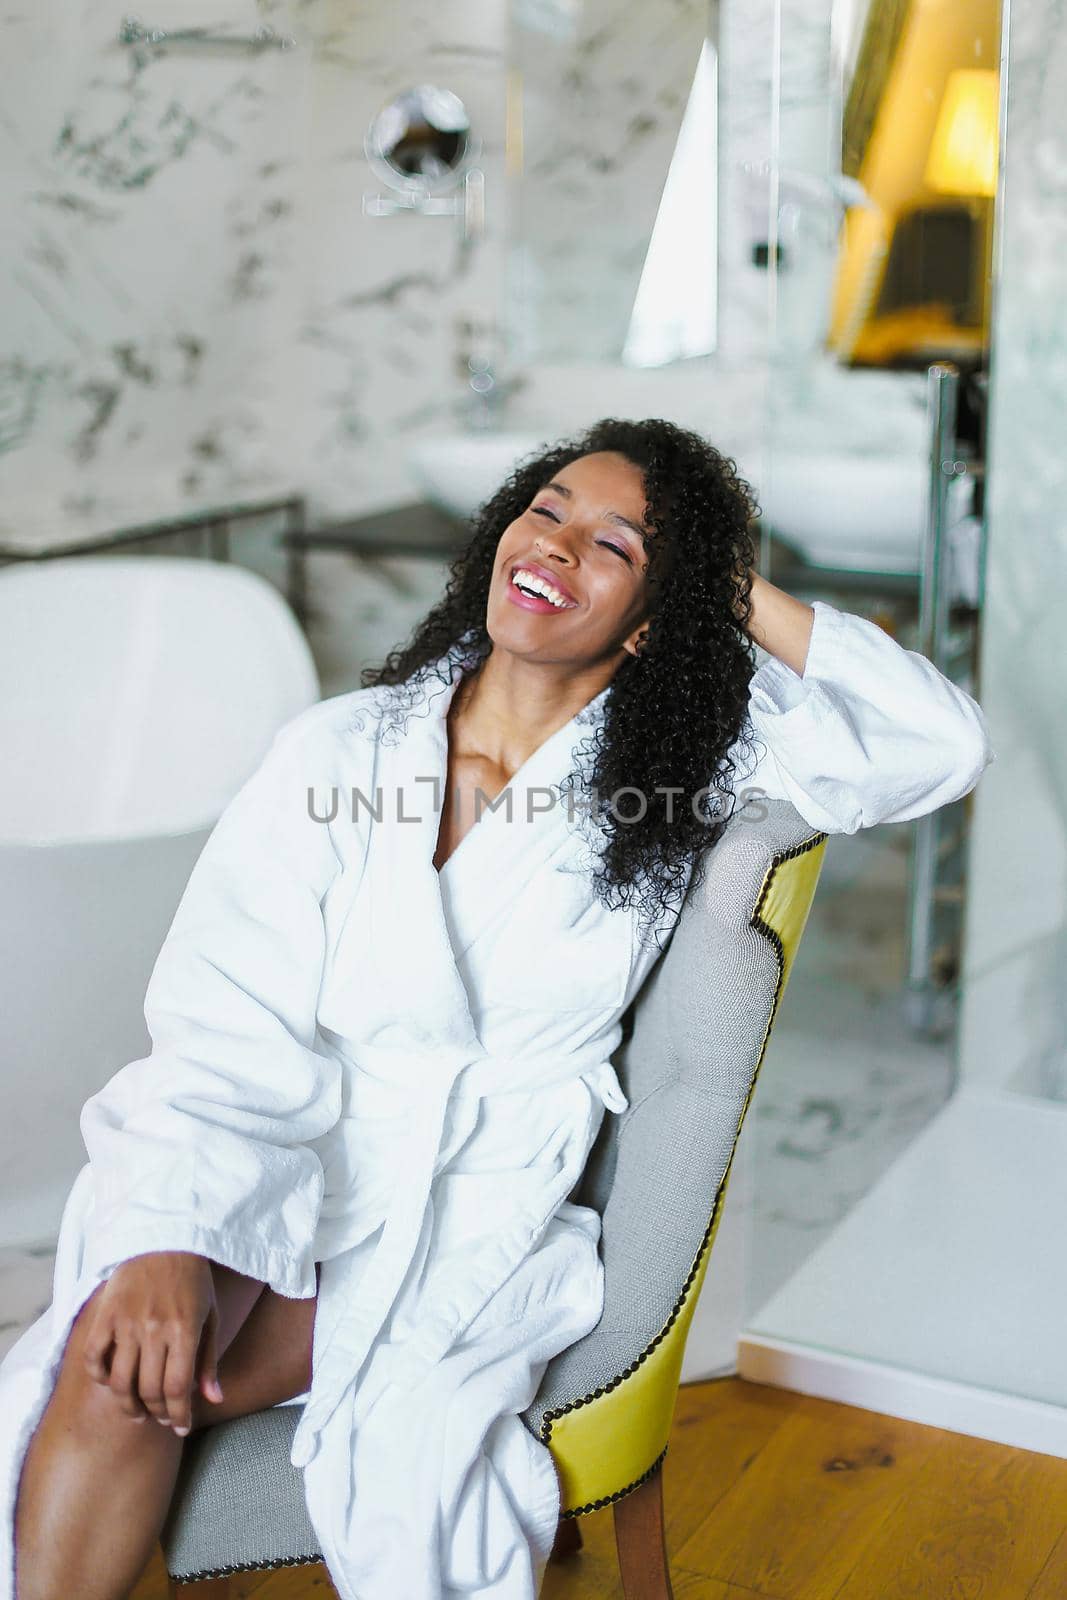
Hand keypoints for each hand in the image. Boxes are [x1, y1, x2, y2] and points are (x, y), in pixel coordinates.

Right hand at [81, 1251, 224, 1434]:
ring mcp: (127, 1322)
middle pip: (149, 1389)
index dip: (178, 1414)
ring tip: (137, 1411)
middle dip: (156, 1412)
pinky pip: (94, 1357)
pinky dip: (100, 1377)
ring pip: (120, 1381)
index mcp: (184, 1329)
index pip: (178, 1387)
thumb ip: (209, 1360)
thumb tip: (214, 1400)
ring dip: (128, 1404)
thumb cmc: (193, 1281)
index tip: (179, 1427)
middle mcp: (154, 1328)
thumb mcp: (210, 1316)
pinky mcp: (106, 1314)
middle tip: (160, 1417)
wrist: (165, 1239)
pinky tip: (112, 1382)